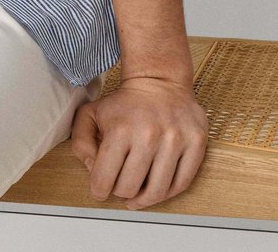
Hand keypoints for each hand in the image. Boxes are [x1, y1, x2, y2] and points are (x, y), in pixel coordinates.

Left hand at [71, 75, 209, 209]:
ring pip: (157, 192)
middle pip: (130, 188)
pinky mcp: (196, 142)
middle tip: (120, 186)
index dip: (98, 190)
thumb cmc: (123, 103)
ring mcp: (175, 140)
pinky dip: (167, 193)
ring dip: (144, 198)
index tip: (100, 189)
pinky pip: (182, 183)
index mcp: (120, 129)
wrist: (158, 80)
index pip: (104, 179)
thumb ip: (81, 143)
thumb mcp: (90, 114)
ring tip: (137, 194)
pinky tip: (157, 188)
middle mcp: (149, 135)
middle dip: (120, 192)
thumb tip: (92, 170)